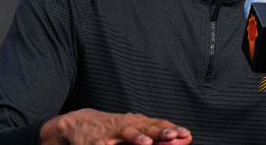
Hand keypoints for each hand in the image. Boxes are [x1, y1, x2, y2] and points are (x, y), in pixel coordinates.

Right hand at [39, 108, 192, 144]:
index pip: (158, 125)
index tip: (187, 134)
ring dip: (136, 138)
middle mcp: (126, 125)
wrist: (79, 122)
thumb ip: (156, 133)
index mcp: (137, 122)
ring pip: (125, 134)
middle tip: (173, 135)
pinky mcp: (96, 142)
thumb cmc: (113, 127)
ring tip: (147, 142)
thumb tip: (184, 137)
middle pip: (145, 128)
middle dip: (159, 132)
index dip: (172, 129)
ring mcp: (110, 133)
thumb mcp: (134, 128)